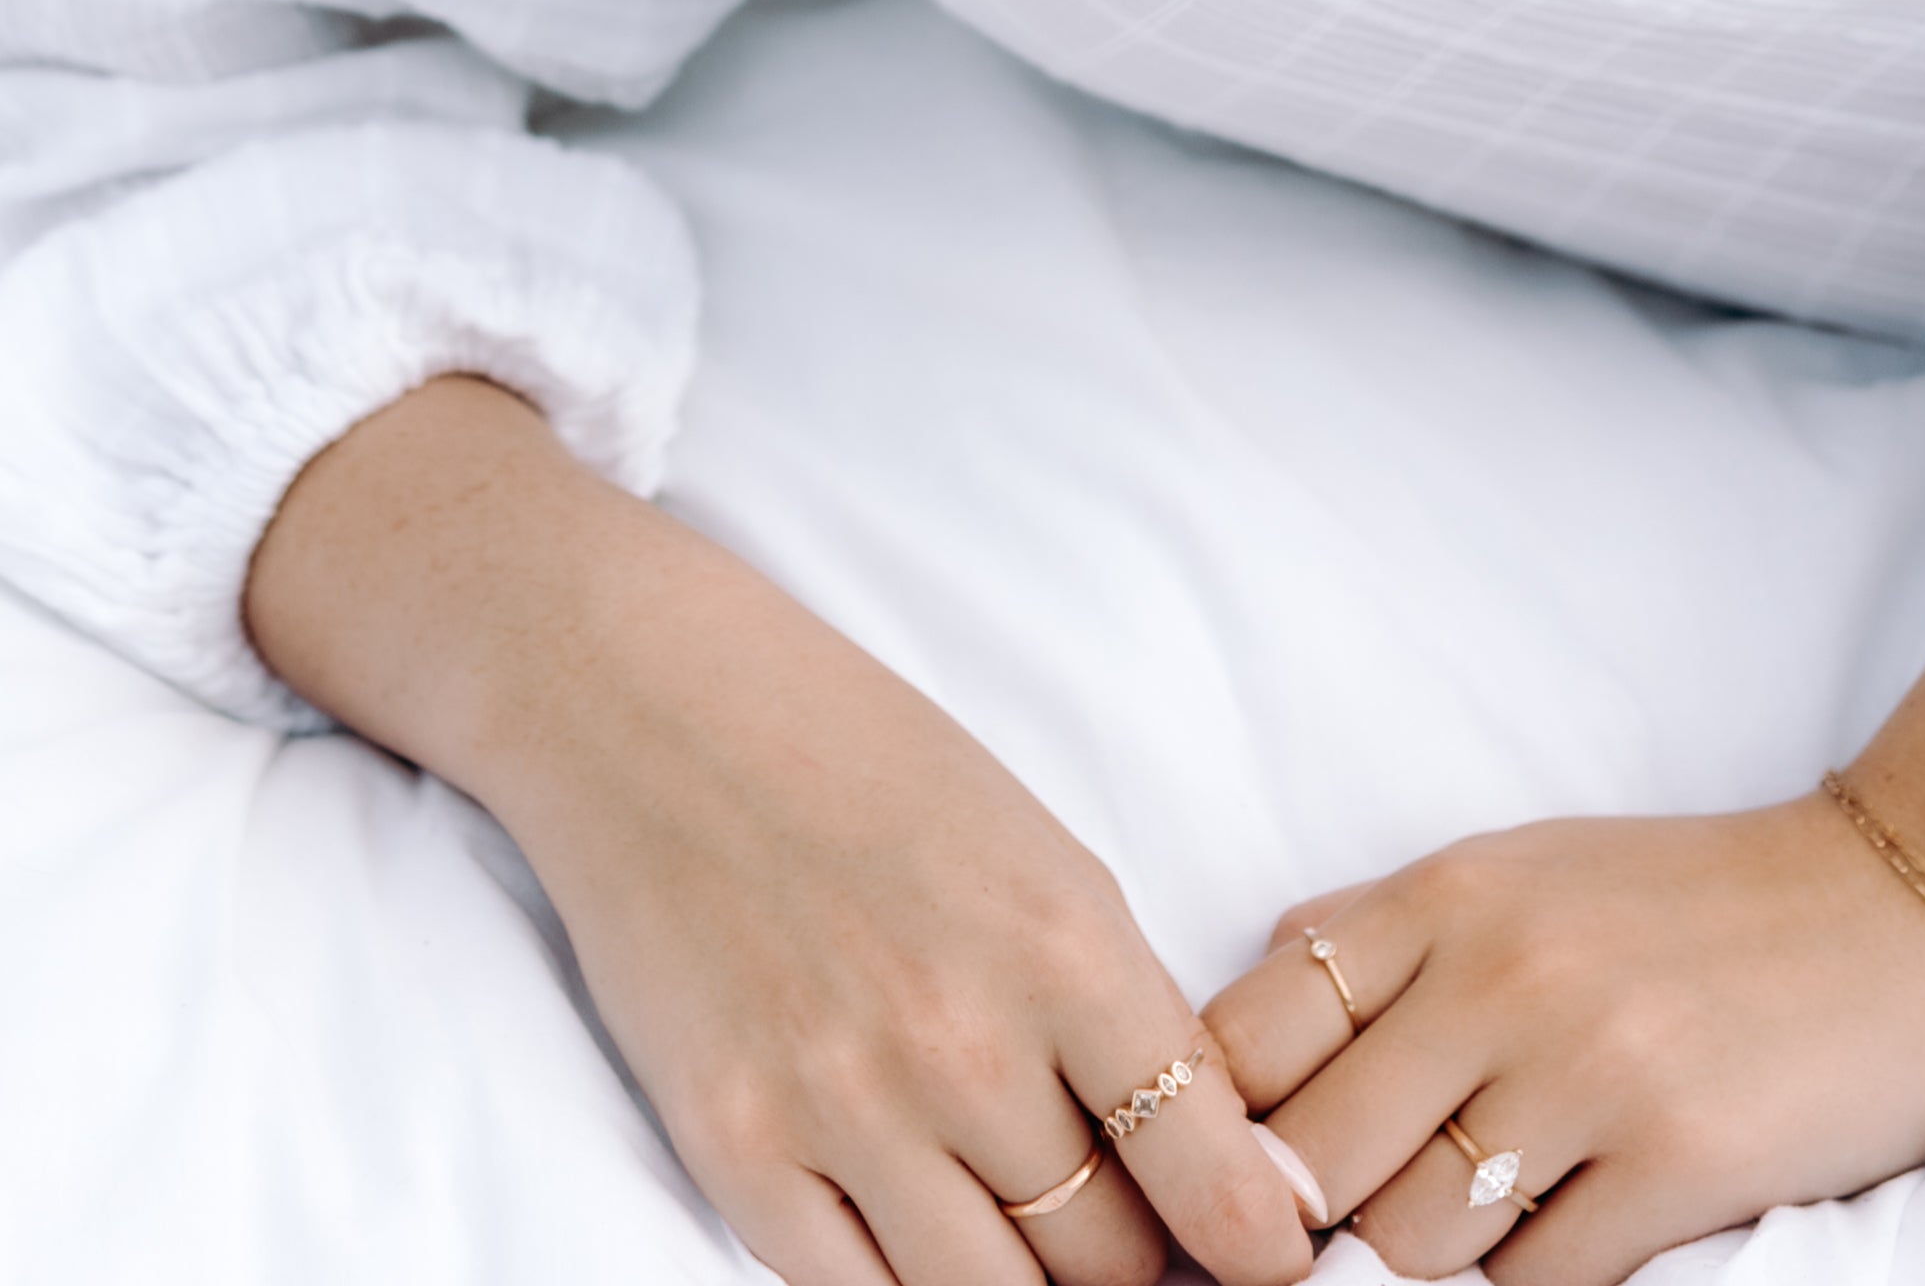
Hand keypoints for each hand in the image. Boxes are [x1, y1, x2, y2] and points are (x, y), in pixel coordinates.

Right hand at [250, 377, 1321, 1285]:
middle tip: (1151, 1254)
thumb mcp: (1031, 851)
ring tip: (1047, 1257)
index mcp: (1065, 944)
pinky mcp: (734, 1146)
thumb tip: (1197, 1165)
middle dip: (1147, 1274)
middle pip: (1109, 1260)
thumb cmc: (856, 755)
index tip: (1280, 1274)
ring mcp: (841, 1105)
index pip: (1216, 1174)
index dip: (1266, 1252)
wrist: (644, 697)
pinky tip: (928, 1253)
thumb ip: (1110, 1006)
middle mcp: (963, 1040)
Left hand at [1199, 798, 1924, 1281]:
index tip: (1226, 1184)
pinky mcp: (1676, 1166)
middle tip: (1301, 1262)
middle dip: (1297, 1232)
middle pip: (1311, 1161)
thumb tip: (1252, 1006)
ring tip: (1431, 1257)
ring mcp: (1588, 1074)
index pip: (1249, 1033)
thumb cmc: (1686, 904)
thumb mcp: (1517, 872)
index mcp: (1443, 898)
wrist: (1893, 910)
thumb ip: (1383, 938)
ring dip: (1414, 1271)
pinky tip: (1535, 1261)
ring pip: (1411, 1241)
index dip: (1213, 1129)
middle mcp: (1498, 977)